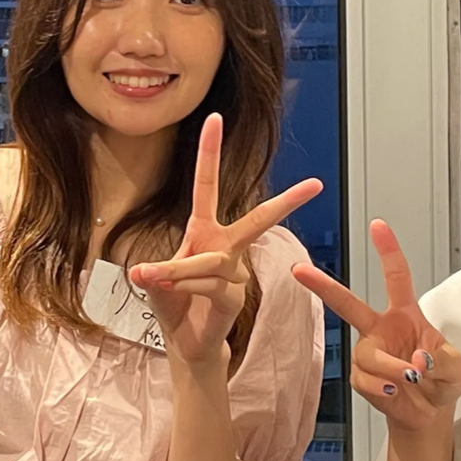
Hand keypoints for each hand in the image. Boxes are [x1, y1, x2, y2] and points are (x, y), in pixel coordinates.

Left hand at [130, 113, 321, 366]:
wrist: (186, 343)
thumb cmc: (174, 304)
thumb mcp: (154, 282)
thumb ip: (155, 272)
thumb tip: (145, 270)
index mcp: (203, 231)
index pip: (207, 184)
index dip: (210, 150)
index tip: (215, 118)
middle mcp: (224, 246)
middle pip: (258, 220)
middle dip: (288, 203)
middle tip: (316, 185)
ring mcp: (235, 271)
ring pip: (209, 260)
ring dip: (178, 271)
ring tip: (152, 278)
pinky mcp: (236, 295)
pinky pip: (209, 283)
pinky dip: (184, 287)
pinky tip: (174, 295)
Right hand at [292, 221, 460, 431]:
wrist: (428, 414)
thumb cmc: (441, 381)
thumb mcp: (456, 368)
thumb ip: (443, 361)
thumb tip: (417, 361)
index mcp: (405, 315)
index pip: (397, 277)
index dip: (388, 250)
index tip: (377, 226)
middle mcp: (381, 329)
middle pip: (348, 304)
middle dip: (323, 286)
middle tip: (299, 270)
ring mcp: (369, 352)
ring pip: (369, 354)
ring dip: (392, 368)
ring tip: (411, 379)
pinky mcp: (361, 378)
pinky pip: (365, 379)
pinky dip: (383, 387)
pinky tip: (394, 391)